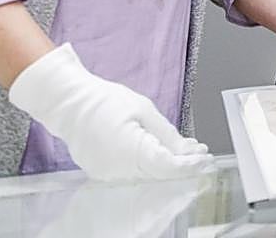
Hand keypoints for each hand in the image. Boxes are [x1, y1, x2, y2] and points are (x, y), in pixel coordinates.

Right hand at [9, 44, 211, 180]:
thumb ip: (167, 135)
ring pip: (146, 175)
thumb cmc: (104, 101)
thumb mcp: (143, 109)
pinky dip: (148, 164)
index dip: (189, 165)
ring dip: (166, 164)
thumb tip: (188, 151)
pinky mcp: (102, 173)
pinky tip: (159, 152)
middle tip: (201, 154)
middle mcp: (118, 169)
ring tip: (185, 151)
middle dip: (182, 164)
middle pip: (159, 174)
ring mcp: (108, 174)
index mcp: (130, 151)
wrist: (69, 103)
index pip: (168, 167)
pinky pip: (132, 172)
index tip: (205, 159)